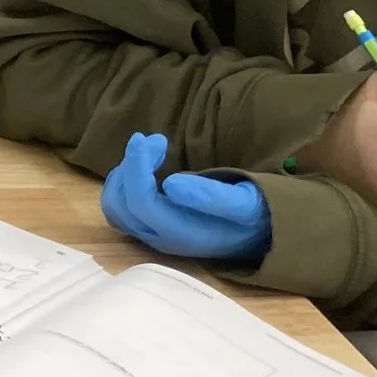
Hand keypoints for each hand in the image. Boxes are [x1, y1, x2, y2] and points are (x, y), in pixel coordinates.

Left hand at [101, 131, 271, 263]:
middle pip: (121, 204)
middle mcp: (161, 239)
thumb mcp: (245, 204)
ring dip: (122, 174)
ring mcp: (153, 235)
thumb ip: (212, 197)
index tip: (146, 137)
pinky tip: (141, 167)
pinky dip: (122, 183)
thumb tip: (171, 184)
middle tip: (155, 139)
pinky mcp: (150, 228)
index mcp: (183, 233)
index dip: (135, 166)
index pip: (141, 202)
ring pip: (114, 208)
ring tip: (147, 150)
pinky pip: (120, 209)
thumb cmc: (256, 215)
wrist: (262, 234)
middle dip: (131, 165)